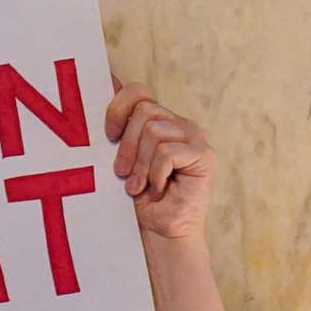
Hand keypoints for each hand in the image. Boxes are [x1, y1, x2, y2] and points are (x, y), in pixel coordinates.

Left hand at [107, 81, 215, 243]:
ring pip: (154, 131)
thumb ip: (118, 123)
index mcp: (158, 120)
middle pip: (144, 111)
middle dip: (127, 145)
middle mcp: (178, 123)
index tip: (107, 136)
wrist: (159, 232)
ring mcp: (194, 137)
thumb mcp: (120, 156)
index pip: (138, 91)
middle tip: (122, 173)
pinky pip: (167, 152)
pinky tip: (158, 190)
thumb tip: (106, 78)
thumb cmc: (137, 198)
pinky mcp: (204, 155)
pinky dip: (156, 175)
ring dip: (140, 164)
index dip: (117, 108)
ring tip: (138, 187)